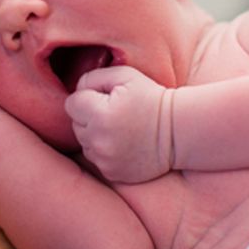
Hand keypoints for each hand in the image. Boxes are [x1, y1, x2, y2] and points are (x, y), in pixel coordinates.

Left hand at [64, 66, 173, 183]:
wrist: (177, 132)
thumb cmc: (150, 98)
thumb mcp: (125, 76)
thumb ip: (93, 77)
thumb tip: (77, 89)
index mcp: (100, 114)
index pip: (72, 104)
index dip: (87, 98)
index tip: (105, 99)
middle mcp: (99, 140)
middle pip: (76, 124)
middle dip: (90, 117)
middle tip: (115, 114)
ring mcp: (105, 160)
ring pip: (84, 143)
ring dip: (96, 135)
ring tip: (120, 129)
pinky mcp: (112, 173)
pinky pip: (96, 159)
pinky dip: (105, 152)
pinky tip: (123, 144)